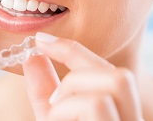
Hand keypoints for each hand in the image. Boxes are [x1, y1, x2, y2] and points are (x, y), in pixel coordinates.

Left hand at [23, 33, 143, 120]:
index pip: (110, 73)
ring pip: (117, 80)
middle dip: (79, 64)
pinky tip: (55, 120)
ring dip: (75, 87)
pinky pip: (97, 103)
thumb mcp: (52, 118)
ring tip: (56, 112)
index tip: (41, 40)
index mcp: (119, 115)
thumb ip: (44, 92)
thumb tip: (32, 56)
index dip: (74, 50)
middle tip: (52, 91)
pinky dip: (66, 107)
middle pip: (121, 73)